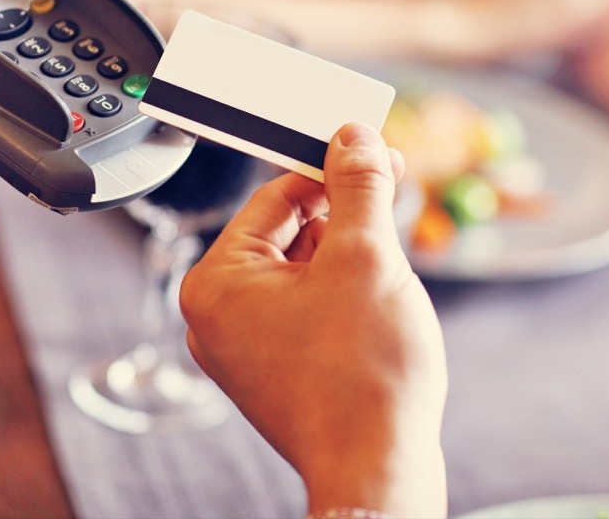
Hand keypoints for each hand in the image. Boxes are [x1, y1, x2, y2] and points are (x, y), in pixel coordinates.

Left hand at [180, 124, 447, 517]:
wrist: (378, 469)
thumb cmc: (362, 375)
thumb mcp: (365, 256)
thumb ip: (357, 186)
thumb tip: (354, 138)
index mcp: (217, 283)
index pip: (275, 198)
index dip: (330, 170)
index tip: (371, 153)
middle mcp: (220, 316)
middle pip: (290, 233)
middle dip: (345, 218)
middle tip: (391, 198)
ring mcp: (247, 349)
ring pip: (305, 271)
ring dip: (350, 257)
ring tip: (389, 275)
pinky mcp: (278, 372)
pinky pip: (310, 309)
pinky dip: (346, 294)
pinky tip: (381, 305)